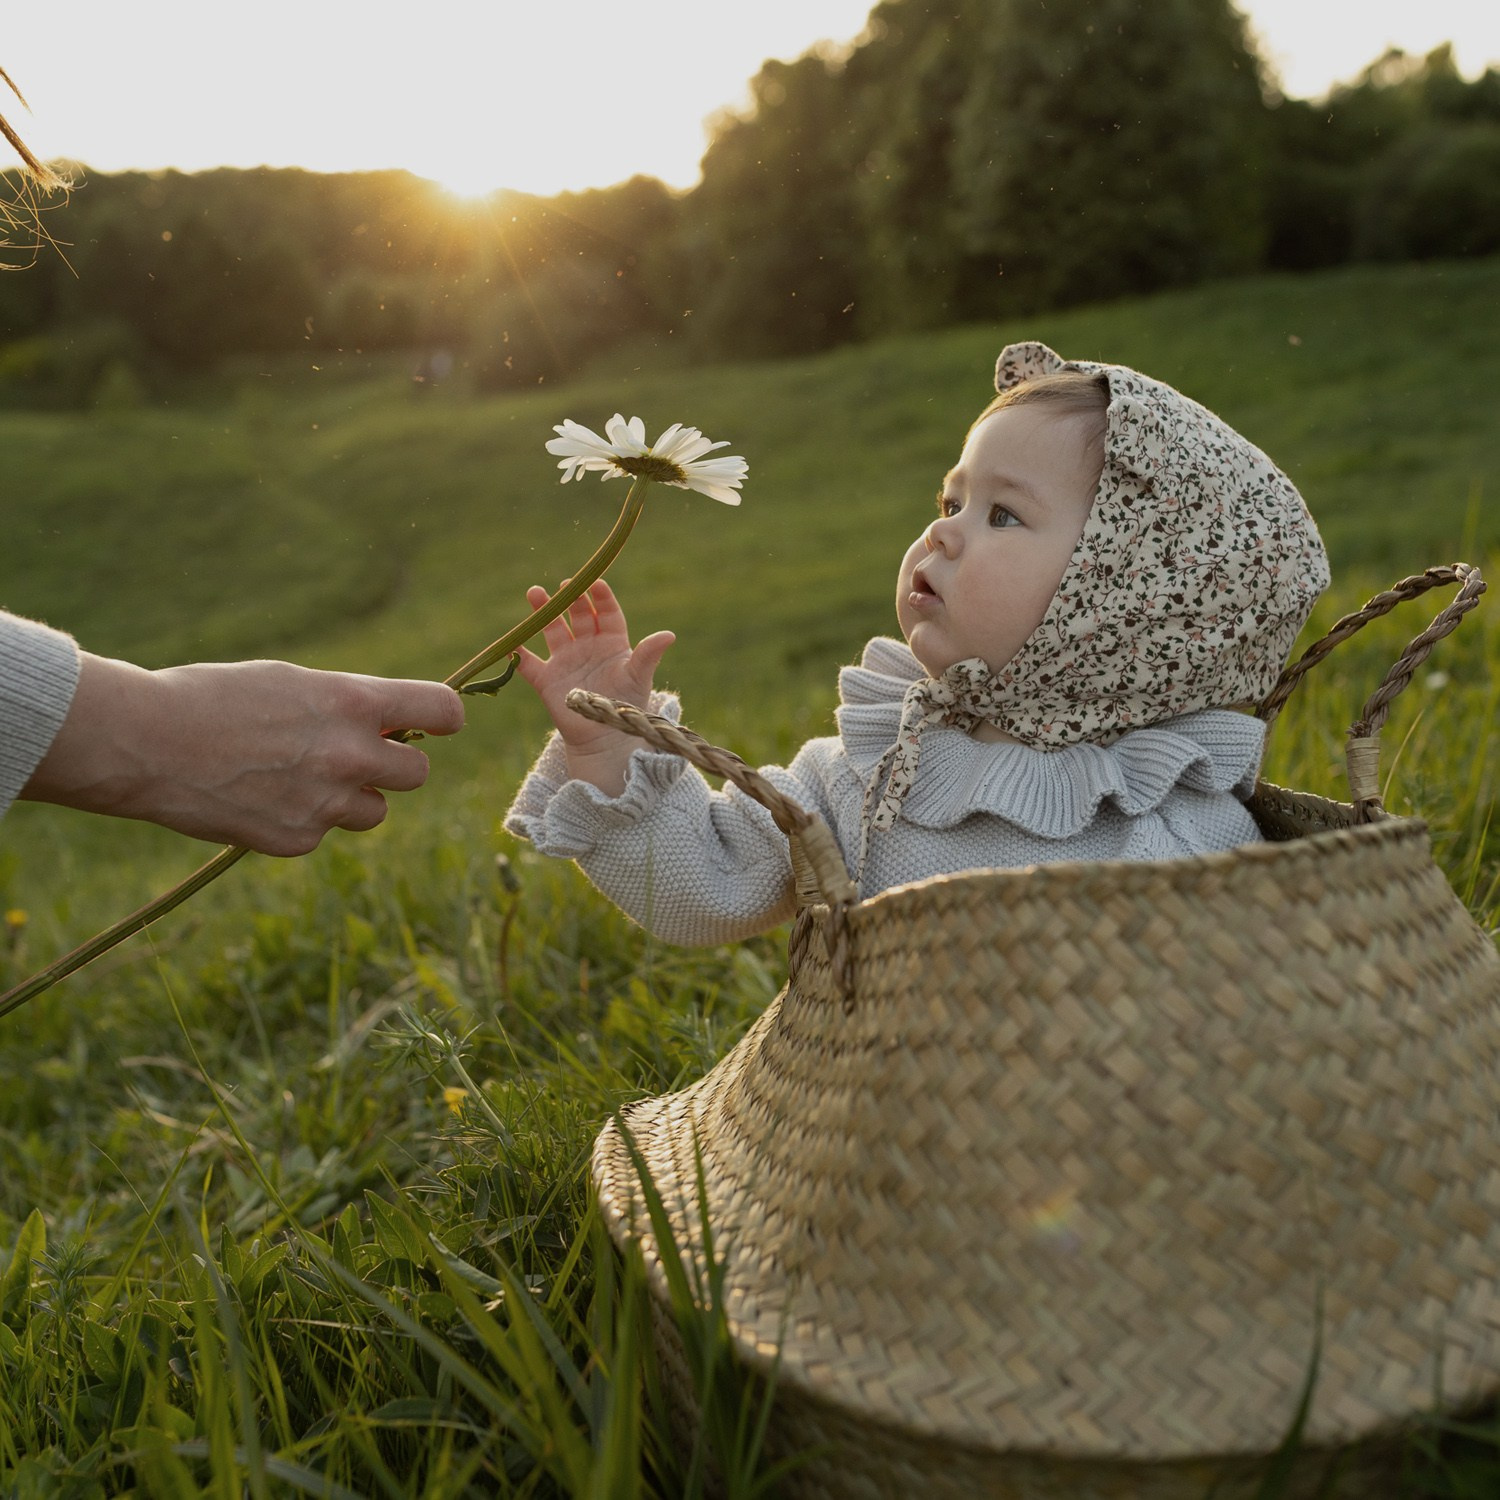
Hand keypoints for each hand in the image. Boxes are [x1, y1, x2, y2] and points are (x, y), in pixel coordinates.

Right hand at [21, 654, 464, 855]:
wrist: (144, 742)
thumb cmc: (212, 697)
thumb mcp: (290, 681)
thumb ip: (345, 704)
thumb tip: (388, 722)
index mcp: (351, 702)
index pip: (442, 710)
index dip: (444, 717)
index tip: (437, 722)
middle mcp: (350, 754)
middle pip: (418, 773)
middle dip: (393, 764)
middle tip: (358, 756)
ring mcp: (326, 803)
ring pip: (375, 811)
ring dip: (352, 798)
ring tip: (298, 778)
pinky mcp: (297, 840)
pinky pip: (323, 833)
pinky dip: (302, 820)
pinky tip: (259, 799)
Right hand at [513, 580, 673, 795]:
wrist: (606, 740)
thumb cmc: (627, 707)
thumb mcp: (638, 677)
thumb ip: (649, 654)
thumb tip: (669, 635)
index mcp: (613, 642)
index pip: (607, 612)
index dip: (601, 597)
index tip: (596, 582)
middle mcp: (588, 646)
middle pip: (578, 615)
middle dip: (571, 598)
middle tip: (565, 585)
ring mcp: (566, 660)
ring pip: (552, 630)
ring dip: (543, 612)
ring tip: (535, 592)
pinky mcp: (547, 680)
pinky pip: (529, 665)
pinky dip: (518, 655)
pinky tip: (511, 642)